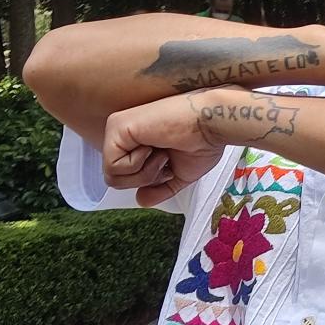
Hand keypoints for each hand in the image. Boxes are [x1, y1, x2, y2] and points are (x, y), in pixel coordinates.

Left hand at [101, 91, 226, 206]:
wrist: (213, 123)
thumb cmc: (203, 142)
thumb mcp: (181, 173)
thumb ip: (159, 188)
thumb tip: (140, 200)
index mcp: (134, 141)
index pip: (124, 176)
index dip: (150, 180)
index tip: (169, 164)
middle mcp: (121, 133)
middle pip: (115, 179)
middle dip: (146, 179)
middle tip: (165, 159)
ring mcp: (116, 129)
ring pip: (112, 176)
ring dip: (144, 173)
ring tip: (162, 153)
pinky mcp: (116, 127)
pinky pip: (113, 166)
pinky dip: (138, 165)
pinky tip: (154, 146)